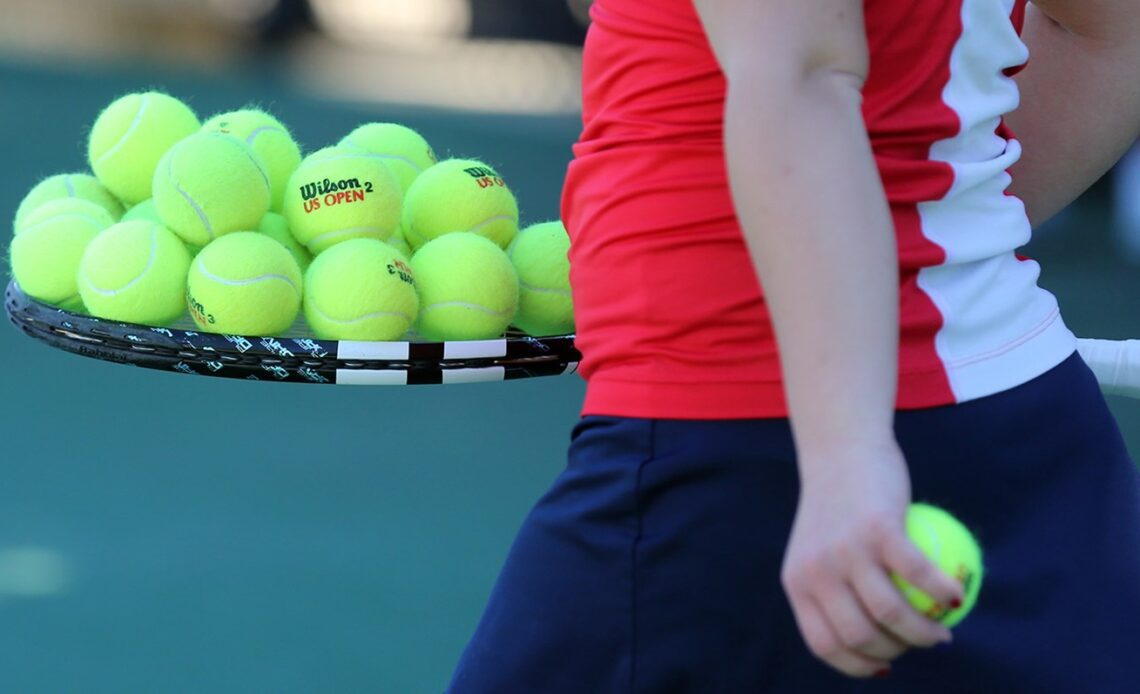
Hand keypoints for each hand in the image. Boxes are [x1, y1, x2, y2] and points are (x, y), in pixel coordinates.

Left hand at [780, 438, 963, 676]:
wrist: (840, 450)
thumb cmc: (835, 504)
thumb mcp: (819, 550)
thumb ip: (834, 587)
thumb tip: (871, 638)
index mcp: (798, 583)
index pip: (824, 644)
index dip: (857, 665)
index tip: (885, 665)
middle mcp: (817, 571)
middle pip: (861, 636)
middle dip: (896, 652)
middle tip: (919, 642)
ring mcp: (846, 551)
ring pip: (892, 613)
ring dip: (925, 633)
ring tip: (943, 630)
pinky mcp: (878, 529)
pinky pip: (919, 574)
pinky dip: (943, 591)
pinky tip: (957, 596)